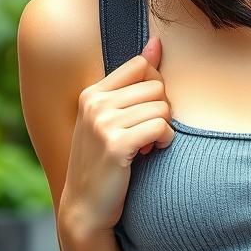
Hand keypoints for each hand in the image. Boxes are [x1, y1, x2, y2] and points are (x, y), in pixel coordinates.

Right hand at [57, 37, 173, 241]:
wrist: (86, 209)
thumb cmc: (104, 160)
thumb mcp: (111, 118)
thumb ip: (133, 81)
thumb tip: (157, 42)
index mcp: (92, 93)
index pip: (141, 65)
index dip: (154, 88)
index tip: (145, 111)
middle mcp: (95, 104)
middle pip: (156, 86)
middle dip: (161, 110)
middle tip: (147, 133)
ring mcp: (103, 123)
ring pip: (161, 107)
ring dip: (163, 128)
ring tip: (146, 144)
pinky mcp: (117, 144)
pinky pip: (161, 126)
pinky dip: (164, 140)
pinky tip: (151, 151)